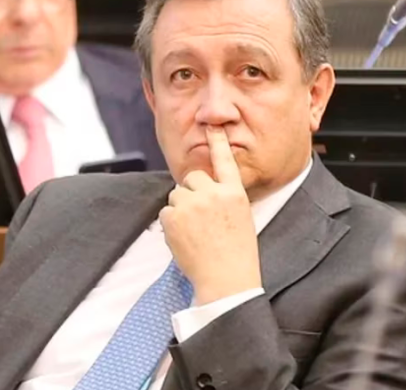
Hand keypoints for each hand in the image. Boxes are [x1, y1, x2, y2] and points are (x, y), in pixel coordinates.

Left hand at [159, 126, 261, 304]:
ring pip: (176, 195)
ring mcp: (193, 204)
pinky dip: (170, 225)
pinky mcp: (175, 216)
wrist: (226, 280)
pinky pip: (165, 212)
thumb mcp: (240, 219)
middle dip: (191, 194)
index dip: (217, 142)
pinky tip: (184, 240)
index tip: (212, 126)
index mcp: (235, 193)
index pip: (225, 161)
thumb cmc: (235, 255)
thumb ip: (222, 200)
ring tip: (194, 233)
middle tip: (199, 218)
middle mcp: (214, 194)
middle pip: (192, 178)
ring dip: (180, 209)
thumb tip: (200, 192)